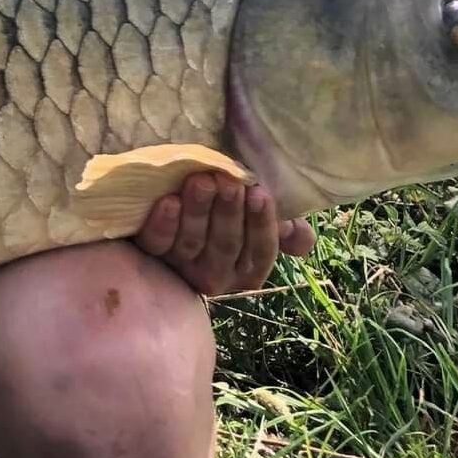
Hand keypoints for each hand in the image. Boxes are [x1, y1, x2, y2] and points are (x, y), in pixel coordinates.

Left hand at [134, 173, 315, 296]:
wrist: (176, 200)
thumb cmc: (228, 207)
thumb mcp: (257, 215)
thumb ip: (284, 228)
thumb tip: (304, 240)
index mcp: (247, 270)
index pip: (260, 252)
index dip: (261, 225)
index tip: (259, 193)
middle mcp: (216, 275)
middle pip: (225, 246)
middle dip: (228, 213)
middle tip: (228, 182)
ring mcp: (182, 267)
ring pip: (192, 243)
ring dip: (198, 212)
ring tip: (201, 181)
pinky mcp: (152, 254)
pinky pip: (159, 243)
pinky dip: (164, 223)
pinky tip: (169, 201)